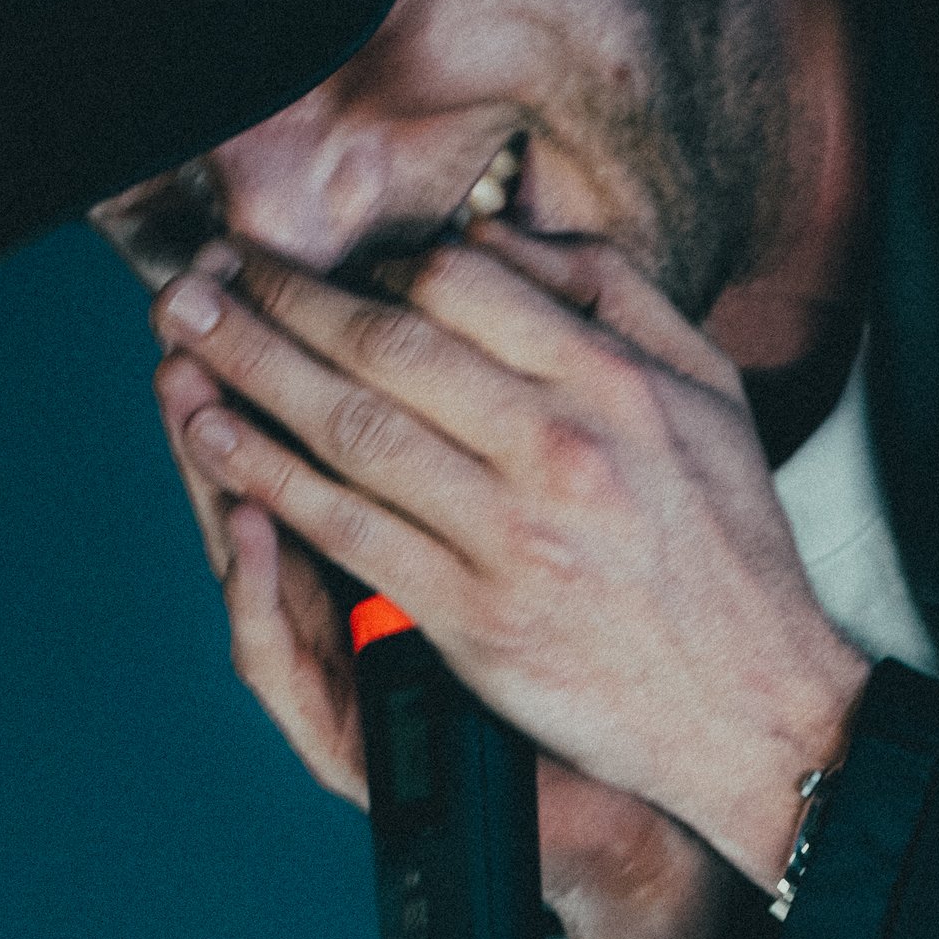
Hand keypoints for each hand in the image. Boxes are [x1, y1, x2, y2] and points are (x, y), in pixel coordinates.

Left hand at [149, 222, 869, 890]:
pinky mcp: (471, 614)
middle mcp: (557, 446)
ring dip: (250, 368)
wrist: (753, 701)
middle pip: (385, 342)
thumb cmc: (731, 547)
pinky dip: (271, 477)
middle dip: (279, 297)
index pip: (462, 284)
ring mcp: (508, 534)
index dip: (378, 266)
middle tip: (209, 268)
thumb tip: (499, 237)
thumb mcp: (710, 391)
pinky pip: (349, 530)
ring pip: (349, 427)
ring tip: (184, 327)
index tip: (335, 270)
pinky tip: (218, 436)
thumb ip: (614, 297)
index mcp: (612, 380)